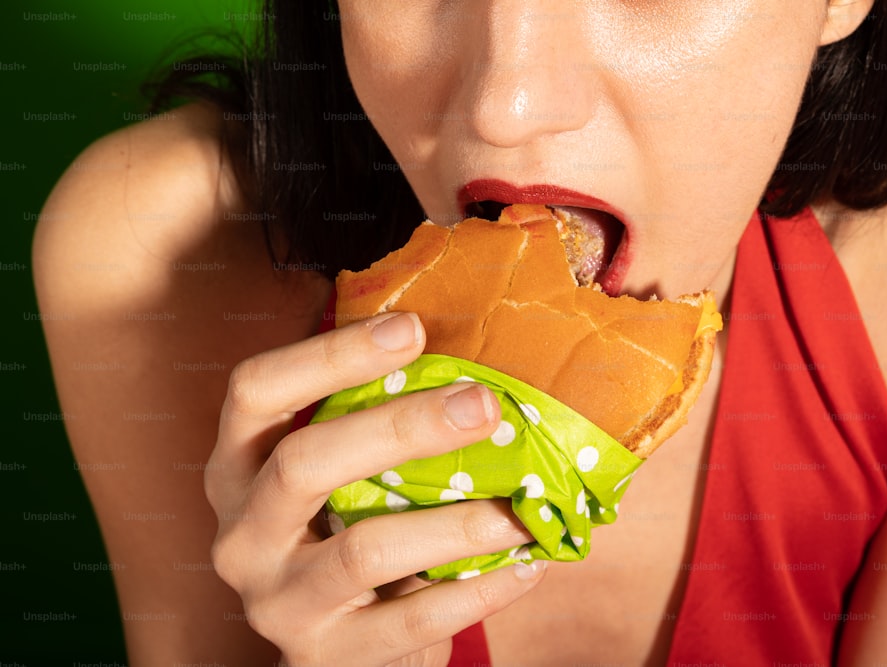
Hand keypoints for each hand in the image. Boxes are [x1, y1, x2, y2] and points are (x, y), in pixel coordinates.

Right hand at [205, 312, 544, 665]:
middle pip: (303, 463)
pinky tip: (528, 565)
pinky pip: (408, 621)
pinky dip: (476, 593)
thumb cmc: (354, 534)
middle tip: (483, 406)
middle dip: (400, 427)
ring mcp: (276, 600)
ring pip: (362, 550)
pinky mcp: (324, 656)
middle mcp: (242, 533)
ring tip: (520, 509)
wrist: (343, 650)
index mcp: (240, 467)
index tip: (411, 327)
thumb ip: (378, 430)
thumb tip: (474, 366)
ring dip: (454, 524)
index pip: (256, 391)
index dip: (330, 354)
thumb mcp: (345, 480)